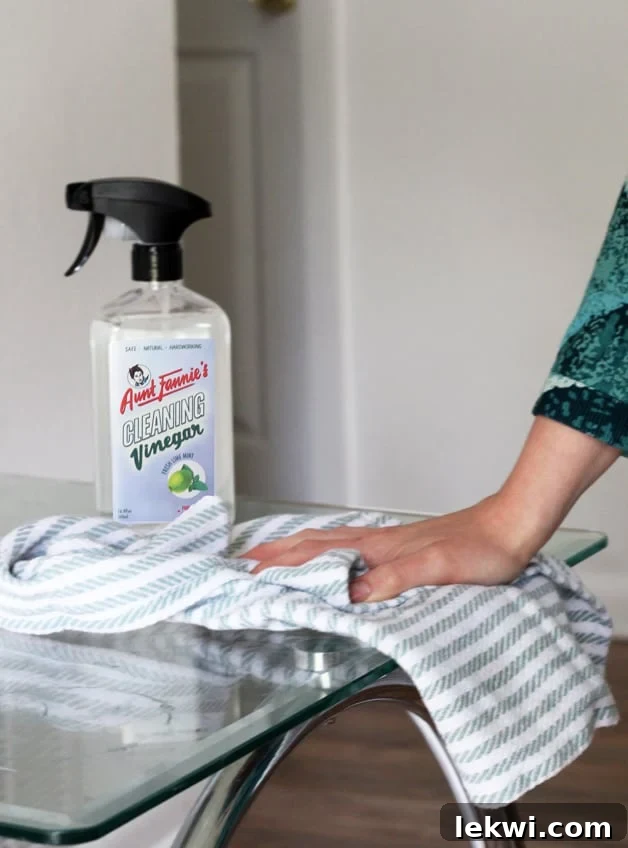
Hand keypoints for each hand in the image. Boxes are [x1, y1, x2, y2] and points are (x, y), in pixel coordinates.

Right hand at [246, 495, 532, 602]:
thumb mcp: (441, 567)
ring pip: (329, 543)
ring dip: (295, 549)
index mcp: (380, 547)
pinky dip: (325, 550)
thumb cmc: (482, 549)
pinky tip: (328, 556)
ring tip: (272, 555)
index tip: (251, 572)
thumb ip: (398, 576)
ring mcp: (387, 542)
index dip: (284, 564)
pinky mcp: (400, 548)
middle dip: (277, 554)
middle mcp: (377, 542)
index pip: (319, 554)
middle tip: (245, 562)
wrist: (509, 527)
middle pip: (315, 544)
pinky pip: (349, 546)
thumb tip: (354, 591)